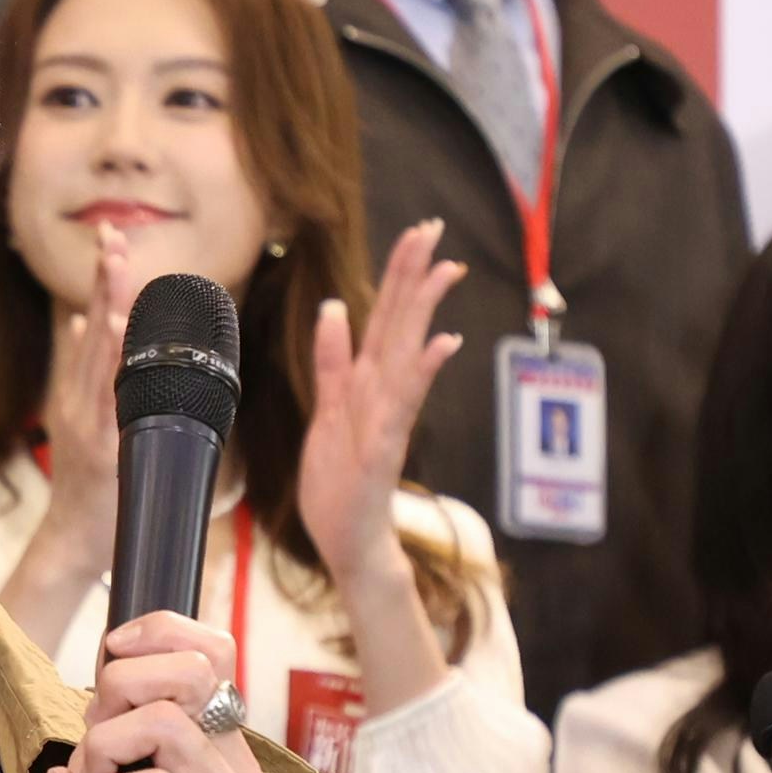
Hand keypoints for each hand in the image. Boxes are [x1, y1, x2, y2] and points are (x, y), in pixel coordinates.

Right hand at [29, 224, 137, 565]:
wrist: (75, 541)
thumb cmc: (90, 484)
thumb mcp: (82, 419)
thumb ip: (87, 370)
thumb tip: (86, 316)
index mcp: (77, 389)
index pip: (92, 322)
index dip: (103, 279)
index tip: (113, 237)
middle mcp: (77, 398)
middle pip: (94, 328)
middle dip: (105, 280)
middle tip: (114, 235)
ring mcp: (86, 420)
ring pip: (100, 355)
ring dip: (109, 308)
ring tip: (116, 266)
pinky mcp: (98, 444)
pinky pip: (107, 394)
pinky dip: (110, 360)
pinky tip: (115, 331)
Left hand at [60, 613, 261, 772]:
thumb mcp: (109, 753)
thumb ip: (123, 706)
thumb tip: (117, 649)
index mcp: (215, 737)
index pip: (214, 650)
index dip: (158, 633)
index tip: (111, 656)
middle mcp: (236, 765)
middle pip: (191, 672)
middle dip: (120, 689)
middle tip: (97, 736)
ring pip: (164, 723)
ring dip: (105, 749)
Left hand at [295, 218, 465, 603]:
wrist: (351, 543)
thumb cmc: (341, 483)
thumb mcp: (326, 412)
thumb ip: (332, 362)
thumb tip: (335, 308)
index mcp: (367, 385)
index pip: (387, 318)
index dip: (400, 274)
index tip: (418, 233)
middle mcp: (383, 395)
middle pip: (401, 324)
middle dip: (415, 276)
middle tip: (434, 229)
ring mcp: (387, 421)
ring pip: (406, 355)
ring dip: (425, 312)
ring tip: (444, 270)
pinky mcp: (383, 451)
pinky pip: (402, 407)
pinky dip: (422, 374)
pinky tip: (441, 344)